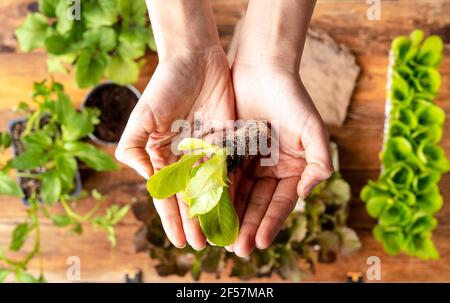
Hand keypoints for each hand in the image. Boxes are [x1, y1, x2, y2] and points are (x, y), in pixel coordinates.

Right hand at [116, 47, 234, 249]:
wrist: (196, 59)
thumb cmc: (165, 85)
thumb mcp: (142, 116)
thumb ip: (134, 148)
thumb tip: (144, 178)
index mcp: (162, 156)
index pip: (167, 194)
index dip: (172, 218)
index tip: (177, 241)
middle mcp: (184, 158)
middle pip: (190, 196)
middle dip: (194, 221)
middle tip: (199, 246)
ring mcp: (206, 152)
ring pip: (210, 189)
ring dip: (213, 212)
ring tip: (219, 235)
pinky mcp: (227, 142)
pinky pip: (229, 170)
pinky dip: (230, 190)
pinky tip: (235, 208)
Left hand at [228, 62, 332, 256]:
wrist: (263, 68)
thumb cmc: (292, 96)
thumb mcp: (313, 129)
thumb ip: (319, 162)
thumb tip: (305, 193)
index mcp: (292, 168)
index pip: (281, 202)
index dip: (271, 222)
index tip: (261, 242)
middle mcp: (270, 169)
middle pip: (258, 204)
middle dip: (249, 226)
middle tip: (238, 249)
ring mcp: (249, 162)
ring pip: (238, 194)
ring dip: (231, 216)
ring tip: (222, 238)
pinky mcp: (228, 151)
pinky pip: (221, 175)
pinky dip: (216, 193)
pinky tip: (208, 210)